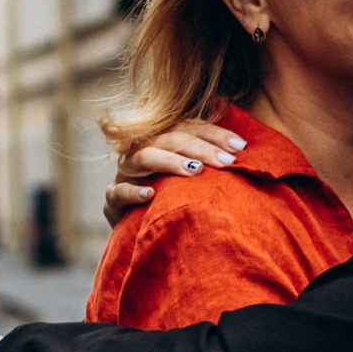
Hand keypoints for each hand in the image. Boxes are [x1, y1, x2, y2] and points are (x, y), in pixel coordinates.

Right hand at [101, 119, 247, 224]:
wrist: (137, 225)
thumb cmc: (171, 194)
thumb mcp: (189, 172)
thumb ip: (207, 151)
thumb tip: (235, 128)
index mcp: (161, 138)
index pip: (188, 126)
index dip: (215, 133)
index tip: (240, 146)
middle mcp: (141, 150)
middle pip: (169, 138)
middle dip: (201, 148)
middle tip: (226, 161)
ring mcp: (125, 173)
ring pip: (143, 157)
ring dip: (171, 162)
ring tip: (195, 170)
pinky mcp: (112, 199)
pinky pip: (118, 192)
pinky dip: (133, 192)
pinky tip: (150, 195)